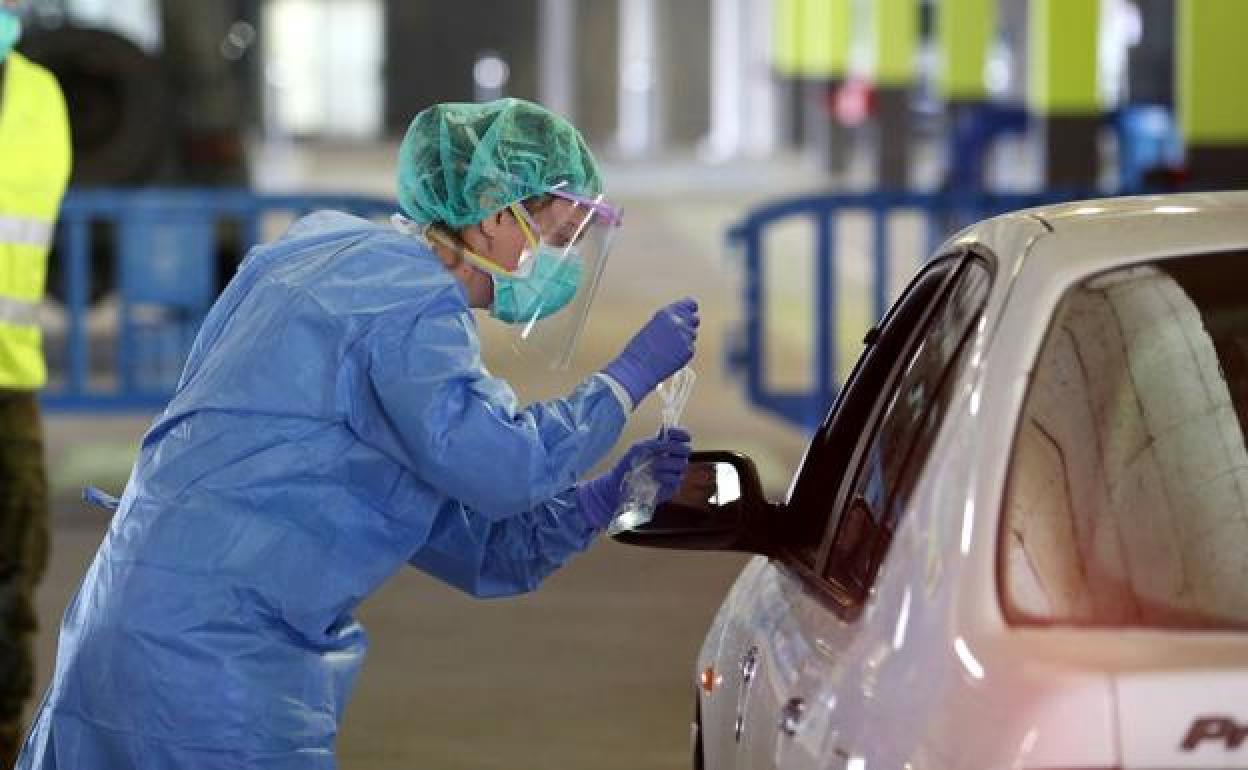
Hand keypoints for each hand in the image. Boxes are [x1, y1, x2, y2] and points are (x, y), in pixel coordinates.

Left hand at [576, 428, 692, 527]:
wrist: (619, 485)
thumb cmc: (628, 464)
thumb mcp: (637, 448)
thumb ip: (652, 442)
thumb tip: (666, 441)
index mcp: (666, 446)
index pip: (683, 437)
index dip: (681, 433)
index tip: (670, 434)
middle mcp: (673, 458)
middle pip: (686, 449)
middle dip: (675, 448)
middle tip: (663, 450)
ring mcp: (674, 473)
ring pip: (683, 464)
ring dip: (667, 463)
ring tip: (653, 466)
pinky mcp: (673, 487)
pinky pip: (677, 478)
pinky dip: (666, 475)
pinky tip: (655, 476)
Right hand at [603, 299, 698, 403]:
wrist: (638, 369)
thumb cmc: (639, 350)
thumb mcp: (652, 327)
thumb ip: (669, 322)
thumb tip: (682, 321)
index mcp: (666, 313)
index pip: (691, 304)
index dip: (690, 310)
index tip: (689, 314)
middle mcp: (678, 322)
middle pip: (695, 319)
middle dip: (689, 325)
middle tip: (678, 334)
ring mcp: (685, 337)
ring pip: (693, 334)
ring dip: (685, 339)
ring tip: (669, 348)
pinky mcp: (688, 351)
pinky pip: (691, 348)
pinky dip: (683, 352)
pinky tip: (671, 356)